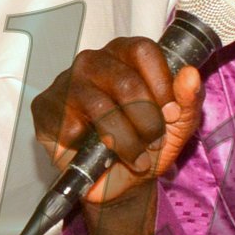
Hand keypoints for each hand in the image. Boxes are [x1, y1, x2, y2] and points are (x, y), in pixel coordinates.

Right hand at [31, 36, 204, 207]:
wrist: (119, 184)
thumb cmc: (146, 145)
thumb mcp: (179, 125)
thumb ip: (189, 99)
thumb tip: (190, 74)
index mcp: (124, 55)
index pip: (143, 51)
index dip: (161, 85)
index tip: (170, 113)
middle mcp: (93, 62)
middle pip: (124, 81)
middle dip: (146, 121)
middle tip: (152, 142)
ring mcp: (65, 83)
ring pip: (100, 107)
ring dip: (124, 140)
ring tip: (134, 157)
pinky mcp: (44, 108)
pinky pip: (70, 125)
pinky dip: (91, 147)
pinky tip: (96, 153)